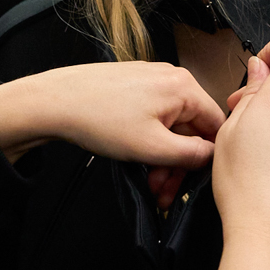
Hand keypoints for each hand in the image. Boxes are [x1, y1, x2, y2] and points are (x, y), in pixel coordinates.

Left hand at [0, 63, 221, 170]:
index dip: (207, 160)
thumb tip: (214, 156)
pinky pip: (155, 118)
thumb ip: (192, 155)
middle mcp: (172, 78)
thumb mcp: (153, 147)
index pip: (216, 126)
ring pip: (172, 127)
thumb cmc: (99, 119)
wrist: (53, 102)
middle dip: (179, 165)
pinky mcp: (134, 86)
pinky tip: (137, 159)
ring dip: (164, 158)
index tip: (191, 184)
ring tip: (149, 181)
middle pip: (192, 129)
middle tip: (163, 192)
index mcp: (184, 87)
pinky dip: (151, 142)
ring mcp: (151, 81)